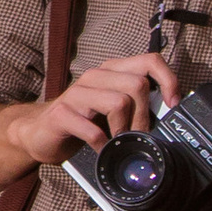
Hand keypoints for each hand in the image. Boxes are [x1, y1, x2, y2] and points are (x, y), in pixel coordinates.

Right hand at [10, 49, 179, 167]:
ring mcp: (77, 93)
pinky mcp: (62, 114)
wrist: (39, 132)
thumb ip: (137, 105)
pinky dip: (102, 144)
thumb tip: (170, 114)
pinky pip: (93, 129)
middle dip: (144, 116)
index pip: (150, 61)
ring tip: (119, 143)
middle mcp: (95, 76)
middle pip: (137, 84)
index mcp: (112, 71)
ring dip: (124, 130)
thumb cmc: (82, 121)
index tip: (172, 105)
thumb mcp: (113, 110)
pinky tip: (100, 149)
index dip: (168, 80)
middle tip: (138, 135)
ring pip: (119, 102)